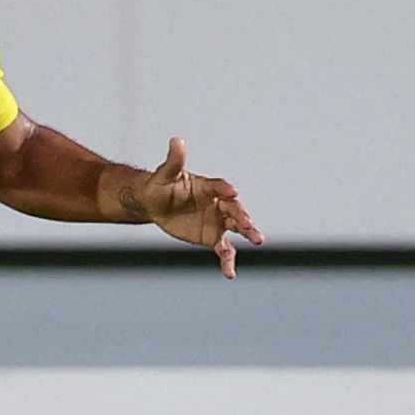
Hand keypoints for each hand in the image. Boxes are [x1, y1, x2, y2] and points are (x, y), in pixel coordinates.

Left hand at [124, 136, 264, 279]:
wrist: (155, 204)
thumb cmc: (160, 185)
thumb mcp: (165, 174)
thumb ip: (174, 160)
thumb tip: (176, 140)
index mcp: (209, 186)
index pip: (220, 186)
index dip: (225, 188)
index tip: (232, 191)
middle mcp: (219, 203)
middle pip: (234, 208)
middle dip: (243, 215)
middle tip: (249, 223)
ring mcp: (218, 221)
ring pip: (237, 228)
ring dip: (248, 232)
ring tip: (259, 240)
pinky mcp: (213, 237)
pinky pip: (224, 250)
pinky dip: (228, 261)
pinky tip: (230, 274)